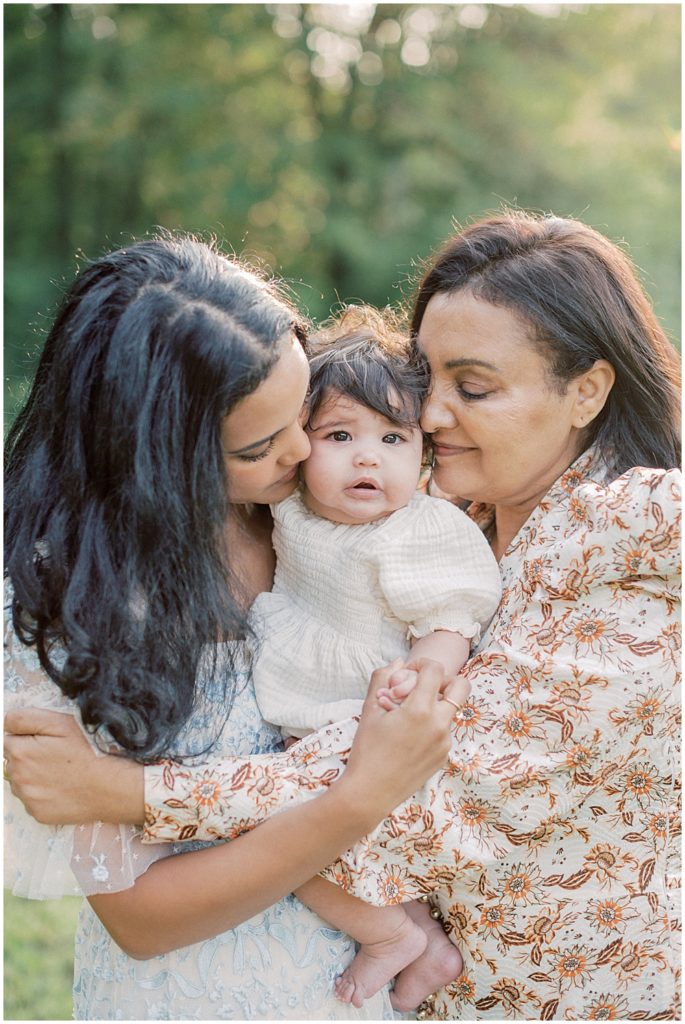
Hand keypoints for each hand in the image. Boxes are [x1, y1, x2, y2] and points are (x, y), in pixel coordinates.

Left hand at [3, 708, 143, 824]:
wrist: (111, 786)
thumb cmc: (89, 751)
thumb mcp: (60, 723)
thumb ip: (25, 718)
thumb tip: (5, 722)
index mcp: (20, 752)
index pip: (6, 740)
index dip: (27, 737)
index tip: (45, 741)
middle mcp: (18, 778)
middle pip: (13, 762)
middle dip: (28, 756)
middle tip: (57, 755)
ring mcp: (28, 798)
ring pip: (22, 782)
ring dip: (34, 776)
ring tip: (61, 771)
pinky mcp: (38, 814)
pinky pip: (33, 800)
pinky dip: (43, 793)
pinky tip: (62, 787)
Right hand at [338, 658, 469, 827]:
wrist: (370, 793)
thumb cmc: (366, 750)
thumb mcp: (369, 710)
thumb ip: (382, 678)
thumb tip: (399, 662)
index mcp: (420, 710)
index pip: (435, 670)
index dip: (422, 664)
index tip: (408, 673)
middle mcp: (439, 724)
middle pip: (462, 686)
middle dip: (445, 679)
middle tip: (424, 687)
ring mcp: (445, 742)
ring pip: (452, 709)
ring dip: (436, 704)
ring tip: (408, 715)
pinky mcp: (444, 756)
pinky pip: (445, 730)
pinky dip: (432, 725)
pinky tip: (409, 736)